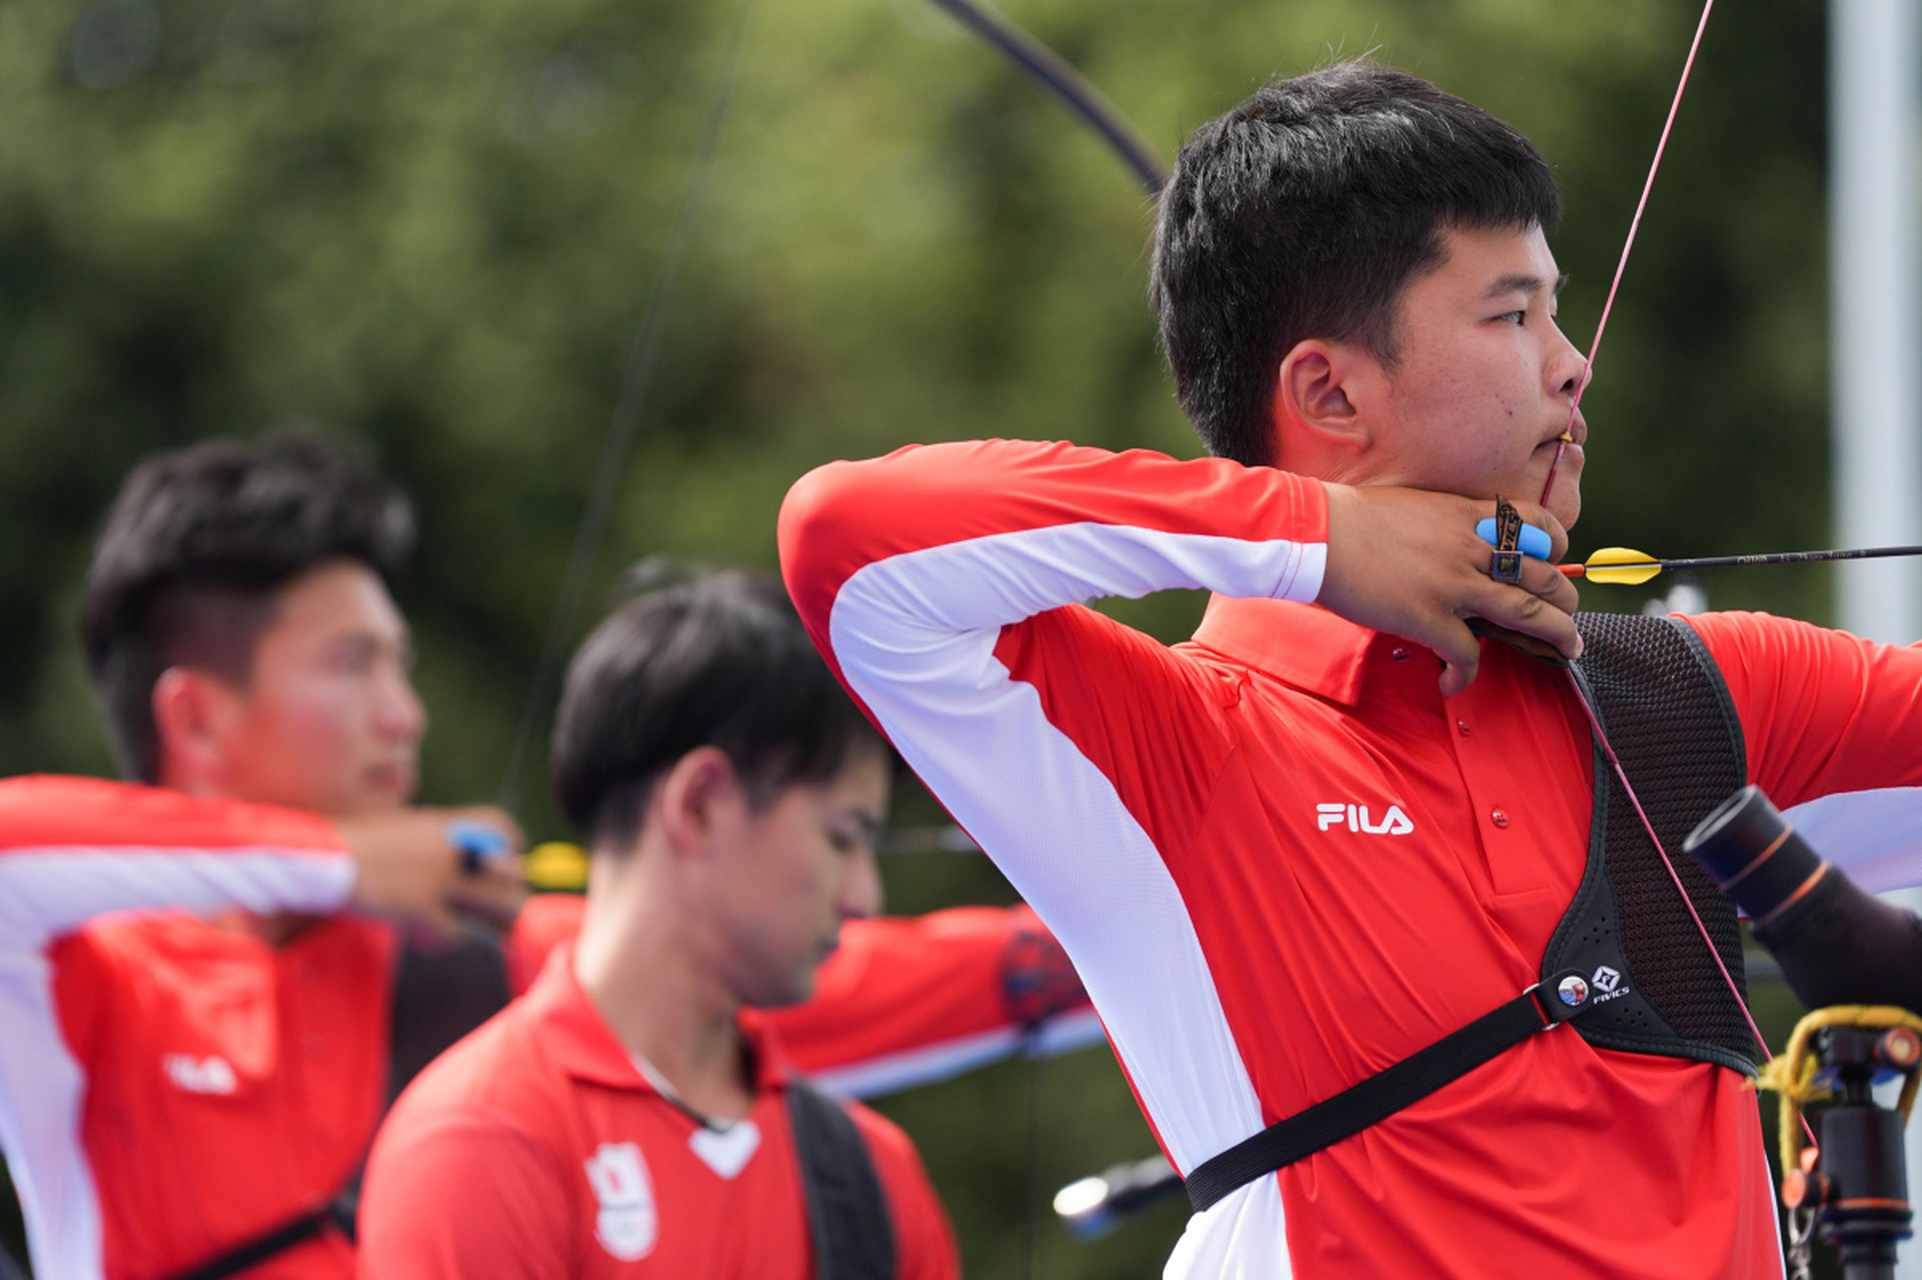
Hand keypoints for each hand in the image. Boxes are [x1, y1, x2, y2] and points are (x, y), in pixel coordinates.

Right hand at [334, 805, 527, 941]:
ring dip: (493, 921)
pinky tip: (426, 937)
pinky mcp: (422, 908)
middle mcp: (451, 848)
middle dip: (513, 897)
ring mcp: (439, 878)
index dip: (512, 842)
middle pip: (510, 873)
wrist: (324, 859)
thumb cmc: (356, 847)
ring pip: (496, 904)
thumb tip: (468, 863)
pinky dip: (444, 939)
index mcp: (444, 824)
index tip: (513, 858)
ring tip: (487, 930)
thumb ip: (434, 843)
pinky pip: (455, 932)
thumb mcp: (401, 831)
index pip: (500, 825)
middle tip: (509, 913)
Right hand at [1317, 483, 1581, 696]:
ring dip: (1555, 635)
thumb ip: (1443, 524)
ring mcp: (1454, 584)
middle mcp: (1472, 548)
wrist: (1316, 532)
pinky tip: (1454, 684)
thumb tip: (1449, 544)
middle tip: (1569, 619)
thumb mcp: (1413, 505)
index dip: (1558, 544)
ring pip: (1527, 613)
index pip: (1538, 523)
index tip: (1557, 560)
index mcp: (1467, 516)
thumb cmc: (1350, 517)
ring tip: (1565, 650)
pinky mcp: (1429, 618)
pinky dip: (1468, 675)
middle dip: (1566, 601)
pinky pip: (1468, 655)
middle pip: (1543, 575)